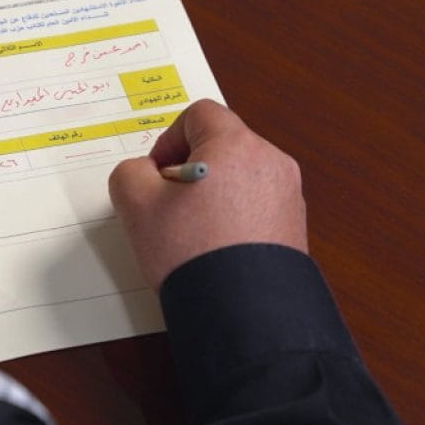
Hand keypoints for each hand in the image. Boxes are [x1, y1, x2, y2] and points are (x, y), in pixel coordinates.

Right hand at [108, 100, 307, 288]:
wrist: (241, 310)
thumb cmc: (191, 251)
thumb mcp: (136, 204)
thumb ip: (129, 172)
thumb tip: (144, 172)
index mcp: (235, 145)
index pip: (198, 114)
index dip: (169, 138)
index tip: (157, 173)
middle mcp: (269, 162)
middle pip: (221, 144)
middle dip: (190, 167)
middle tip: (169, 203)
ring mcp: (287, 194)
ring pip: (238, 175)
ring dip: (211, 192)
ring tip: (192, 231)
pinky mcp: (294, 225)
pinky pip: (256, 204)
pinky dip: (233, 216)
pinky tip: (214, 247)